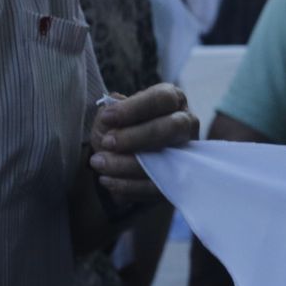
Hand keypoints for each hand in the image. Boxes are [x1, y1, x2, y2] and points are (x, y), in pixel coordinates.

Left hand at [90, 84, 197, 200]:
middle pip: (173, 127)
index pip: (162, 99)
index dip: (135, 108)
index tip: (107, 117)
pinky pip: (158, 186)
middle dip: (137, 136)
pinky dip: (129, 186)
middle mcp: (186, 123)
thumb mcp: (109, 117)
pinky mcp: (178, 179)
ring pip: (167, 159)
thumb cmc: (118, 130)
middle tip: (107, 143)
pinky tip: (108, 180)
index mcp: (172, 100)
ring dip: (126, 164)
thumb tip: (111, 116)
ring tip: (99, 163)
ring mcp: (186, 152)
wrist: (120, 157)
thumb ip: (108, 114)